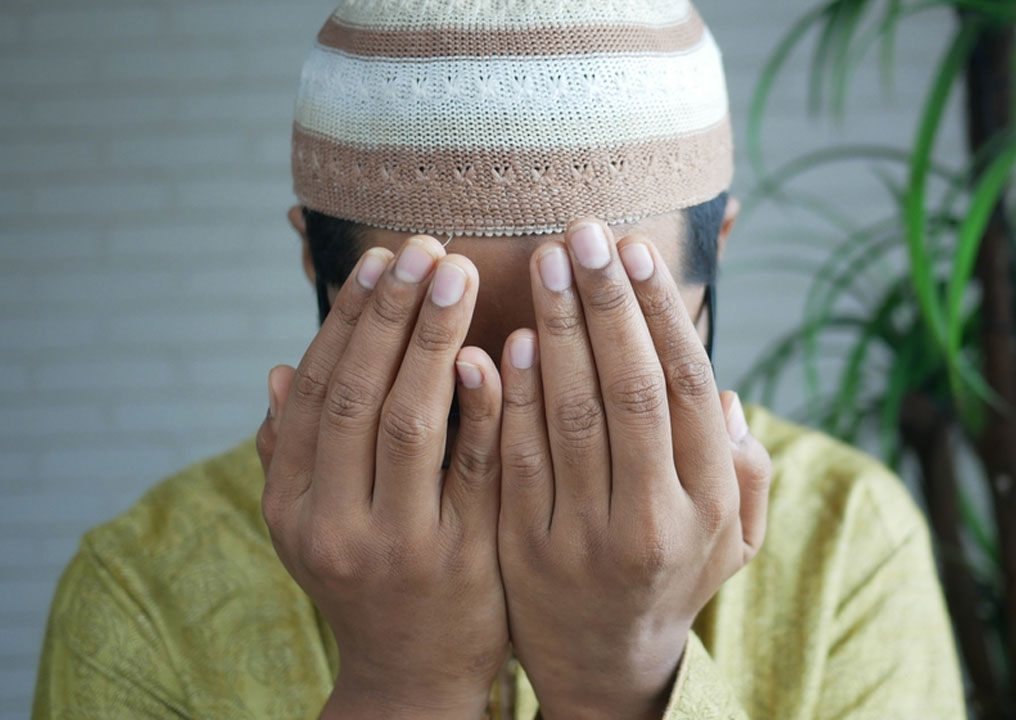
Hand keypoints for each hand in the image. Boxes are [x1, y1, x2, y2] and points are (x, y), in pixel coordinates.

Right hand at [255, 236, 506, 718]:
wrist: (412, 676)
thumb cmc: (368, 581)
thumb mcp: (311, 525)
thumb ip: (293, 453)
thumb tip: (278, 372)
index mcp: (291, 505)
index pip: (316, 393)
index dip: (347, 322)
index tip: (379, 261)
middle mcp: (333, 523)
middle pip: (359, 396)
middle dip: (390, 314)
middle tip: (423, 246)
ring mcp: (398, 544)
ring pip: (410, 423)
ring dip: (431, 340)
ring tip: (457, 273)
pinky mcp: (463, 559)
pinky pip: (476, 469)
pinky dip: (485, 406)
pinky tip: (497, 351)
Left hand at [496, 220, 772, 719]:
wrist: (605, 665)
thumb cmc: (671, 577)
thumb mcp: (732, 539)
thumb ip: (744, 471)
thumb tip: (726, 395)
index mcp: (710, 503)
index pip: (687, 386)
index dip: (660, 312)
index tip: (634, 248)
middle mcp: (655, 520)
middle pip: (632, 390)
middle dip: (607, 302)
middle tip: (582, 230)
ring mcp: (586, 539)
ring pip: (572, 417)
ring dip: (558, 331)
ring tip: (544, 262)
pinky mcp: (526, 551)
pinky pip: (517, 460)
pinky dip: (512, 397)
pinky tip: (507, 340)